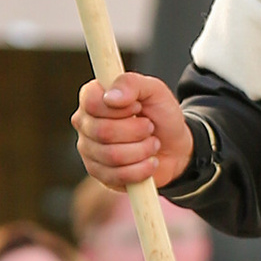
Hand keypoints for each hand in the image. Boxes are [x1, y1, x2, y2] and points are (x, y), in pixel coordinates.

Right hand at [75, 72, 190, 191]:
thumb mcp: (154, 90)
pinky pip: (118, 176)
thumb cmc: (160, 115)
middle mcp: (86, 124)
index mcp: (93, 98)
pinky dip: (142, 169)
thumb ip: (132, 84)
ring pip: (112, 156)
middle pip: (103, 131)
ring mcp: (90, 151)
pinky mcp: (100, 175)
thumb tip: (110, 97)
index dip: (119, 108)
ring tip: (152, 144)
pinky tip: (150, 162)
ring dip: (142, 150)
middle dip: (136, 130)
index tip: (138, 106)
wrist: (175, 147)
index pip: (92, 103)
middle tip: (149, 127)